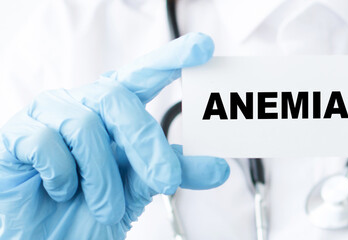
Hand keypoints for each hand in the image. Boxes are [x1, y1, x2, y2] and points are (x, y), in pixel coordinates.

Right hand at [0, 32, 229, 238]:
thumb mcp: (140, 187)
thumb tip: (220, 167)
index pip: (144, 75)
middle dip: (147, 145)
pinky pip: (45, 144)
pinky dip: (61, 176)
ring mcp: (49, 115)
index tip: (203, 47)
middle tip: (166, 182)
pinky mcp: (17, 134)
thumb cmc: (92, 207)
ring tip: (103, 205)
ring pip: (85, 127)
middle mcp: (83, 103)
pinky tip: (61, 189)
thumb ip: (175, 171)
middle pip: (119, 100)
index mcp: (115, 109)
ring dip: (102, 178)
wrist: (49, 238)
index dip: (171, 59)